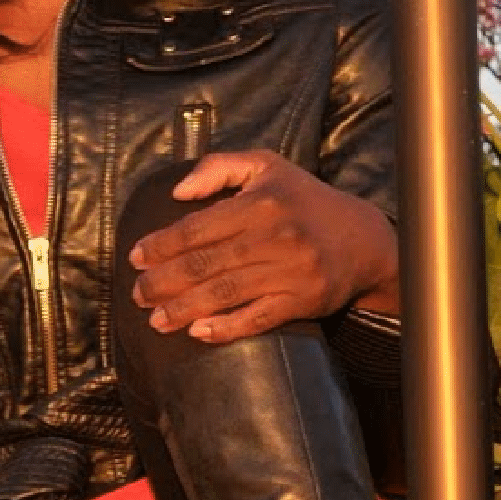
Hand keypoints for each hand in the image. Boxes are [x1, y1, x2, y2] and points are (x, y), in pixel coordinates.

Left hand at [128, 150, 398, 342]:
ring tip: (155, 319)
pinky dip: (226, 328)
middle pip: (204, 264)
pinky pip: (257, 319)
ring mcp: (289, 271)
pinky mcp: (302, 301)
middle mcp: (273, 236)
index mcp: (260, 202)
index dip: (161, 245)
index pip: (197, 228)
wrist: (364, 239)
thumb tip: (177, 191)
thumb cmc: (303, 199)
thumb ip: (218, 168)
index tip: (136, 257)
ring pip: (224, 293)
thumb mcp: (265, 166)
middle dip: (163, 281)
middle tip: (138, 293)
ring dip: (183, 309)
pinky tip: (198, 332)